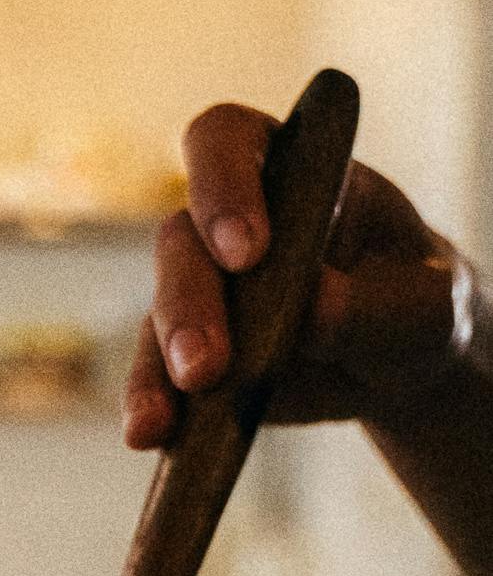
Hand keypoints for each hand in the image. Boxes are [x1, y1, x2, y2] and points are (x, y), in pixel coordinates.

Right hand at [123, 101, 473, 447]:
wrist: (398, 361)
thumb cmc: (415, 304)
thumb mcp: (425, 305)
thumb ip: (374, 305)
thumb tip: (308, 313)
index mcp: (287, 171)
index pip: (226, 141)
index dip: (222, 186)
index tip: (247, 250)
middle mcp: (228, 219)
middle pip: (181, 238)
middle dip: (190, 302)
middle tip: (209, 364)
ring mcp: (202, 287)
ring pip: (160, 308)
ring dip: (162, 360)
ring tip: (180, 409)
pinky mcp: (185, 351)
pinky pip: (154, 372)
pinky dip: (150, 403)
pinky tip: (150, 434)